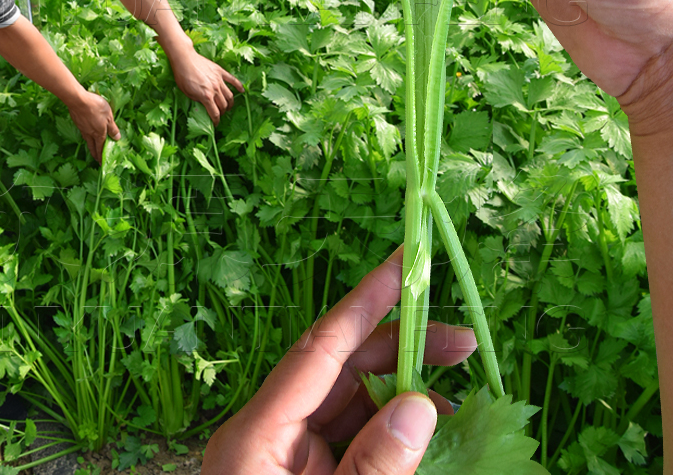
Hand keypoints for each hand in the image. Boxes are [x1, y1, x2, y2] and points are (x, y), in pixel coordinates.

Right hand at [66, 89, 120, 162]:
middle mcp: (89, 133)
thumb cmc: (96, 107)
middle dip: (95, 154)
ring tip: (92, 149)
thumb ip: (112, 128)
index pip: (101, 147)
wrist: (78, 100)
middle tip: (97, 160)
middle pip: (92, 147)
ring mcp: (82, 128)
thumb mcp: (109, 117)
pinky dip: (86, 137)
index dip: (102, 156)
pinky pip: (83, 133)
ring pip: (87, 140)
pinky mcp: (77, 122)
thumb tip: (117, 138)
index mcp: (99, 133)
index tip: (101, 163)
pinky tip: (87, 134)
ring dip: (90, 146)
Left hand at [168, 44, 243, 124]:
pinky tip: (242, 91)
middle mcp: (215, 89)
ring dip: (230, 103)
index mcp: (206, 96)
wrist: (184, 59)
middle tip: (219, 114)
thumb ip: (197, 100)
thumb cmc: (182, 76)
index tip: (215, 124)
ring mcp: (219, 80)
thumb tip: (203, 105)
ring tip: (228, 107)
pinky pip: (233, 80)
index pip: (215, 113)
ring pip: (229, 96)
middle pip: (223, 105)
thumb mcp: (186, 93)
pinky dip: (239, 86)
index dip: (216, 121)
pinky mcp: (220, 72)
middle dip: (222, 112)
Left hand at [202, 249, 476, 473]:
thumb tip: (420, 403)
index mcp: (257, 434)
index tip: (404, 263)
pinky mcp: (304, 474)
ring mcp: (286, 456)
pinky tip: (430, 431)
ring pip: (351, 403)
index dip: (364, 301)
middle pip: (338, 368)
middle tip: (461, 341)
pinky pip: (352, 437)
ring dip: (402, 395)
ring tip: (459, 400)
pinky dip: (391, 431)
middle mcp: (269, 432)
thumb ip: (376, 467)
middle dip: (399, 350)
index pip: (319, 347)